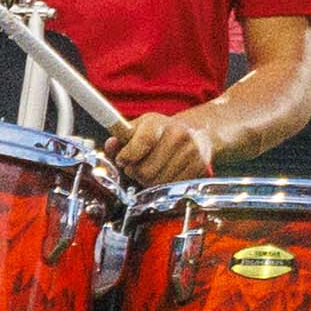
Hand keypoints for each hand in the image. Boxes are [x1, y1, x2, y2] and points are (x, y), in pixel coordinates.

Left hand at [103, 103, 220, 190]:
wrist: (196, 131)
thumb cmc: (160, 132)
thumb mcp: (138, 128)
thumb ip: (121, 139)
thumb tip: (111, 145)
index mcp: (157, 123)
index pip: (142, 142)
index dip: (127, 156)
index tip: (122, 159)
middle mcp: (178, 134)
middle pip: (145, 171)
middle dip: (135, 172)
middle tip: (137, 166)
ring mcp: (191, 151)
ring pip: (156, 183)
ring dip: (149, 181)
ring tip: (152, 170)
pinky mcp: (199, 167)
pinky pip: (171, 187)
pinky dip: (164, 186)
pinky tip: (165, 174)